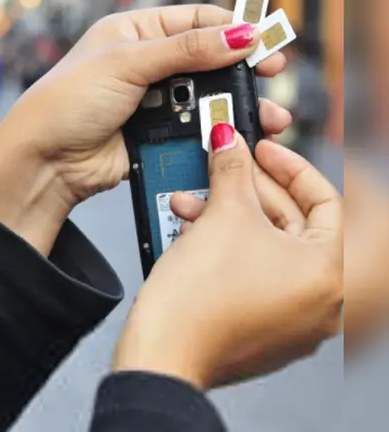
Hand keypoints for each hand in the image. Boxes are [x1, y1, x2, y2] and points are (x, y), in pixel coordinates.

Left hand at [0, 5, 289, 254]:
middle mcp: (145, 63)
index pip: (196, 20)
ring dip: (236, 105)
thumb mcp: (126, 65)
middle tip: (271, 77)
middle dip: (242, 70)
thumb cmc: (67, 102)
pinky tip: (240, 138)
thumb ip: (186, 50)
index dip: (233, 28)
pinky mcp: (155, 136)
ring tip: (268, 117)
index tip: (266, 41)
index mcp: (134, 33)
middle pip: (209, 60)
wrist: (43, 161)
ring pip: (207, 98)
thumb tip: (241, 33)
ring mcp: (152, 101)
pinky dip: (218, 133)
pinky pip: (196, 131)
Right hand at [174, 158, 388, 354]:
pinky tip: (195, 233)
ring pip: (266, 250)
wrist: (163, 350)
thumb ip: (232, 170)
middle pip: (292, 225)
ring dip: (228, 218)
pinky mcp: (260, 330)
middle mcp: (321, 302)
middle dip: (248, 191)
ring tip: (194, 204)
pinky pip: (252, 276)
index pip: (324, 199)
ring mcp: (291, 320)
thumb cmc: (199, 301)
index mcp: (331, 274)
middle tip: (223, 168)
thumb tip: (229, 144)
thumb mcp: (222, 215)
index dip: (289, 165)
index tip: (261, 150)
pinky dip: (227, 250)